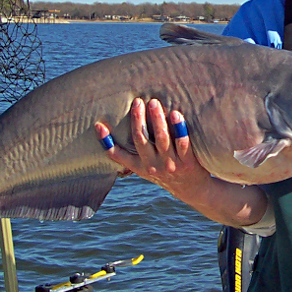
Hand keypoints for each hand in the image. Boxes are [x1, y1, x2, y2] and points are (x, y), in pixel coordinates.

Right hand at [95, 98, 211, 198]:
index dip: (107, 142)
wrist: (192, 190)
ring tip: (154, 103)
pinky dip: (179, 128)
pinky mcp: (188, 163)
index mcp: (140, 167)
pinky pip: (182, 143)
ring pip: (161, 139)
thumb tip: (116, 128)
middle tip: (137, 101)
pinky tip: (176, 114)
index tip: (99, 125)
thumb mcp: (146, 168)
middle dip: (137, 119)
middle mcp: (153, 166)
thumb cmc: (166, 173)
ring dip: (156, 119)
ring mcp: (171, 164)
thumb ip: (135, 153)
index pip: (119, 155)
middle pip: (141, 140)